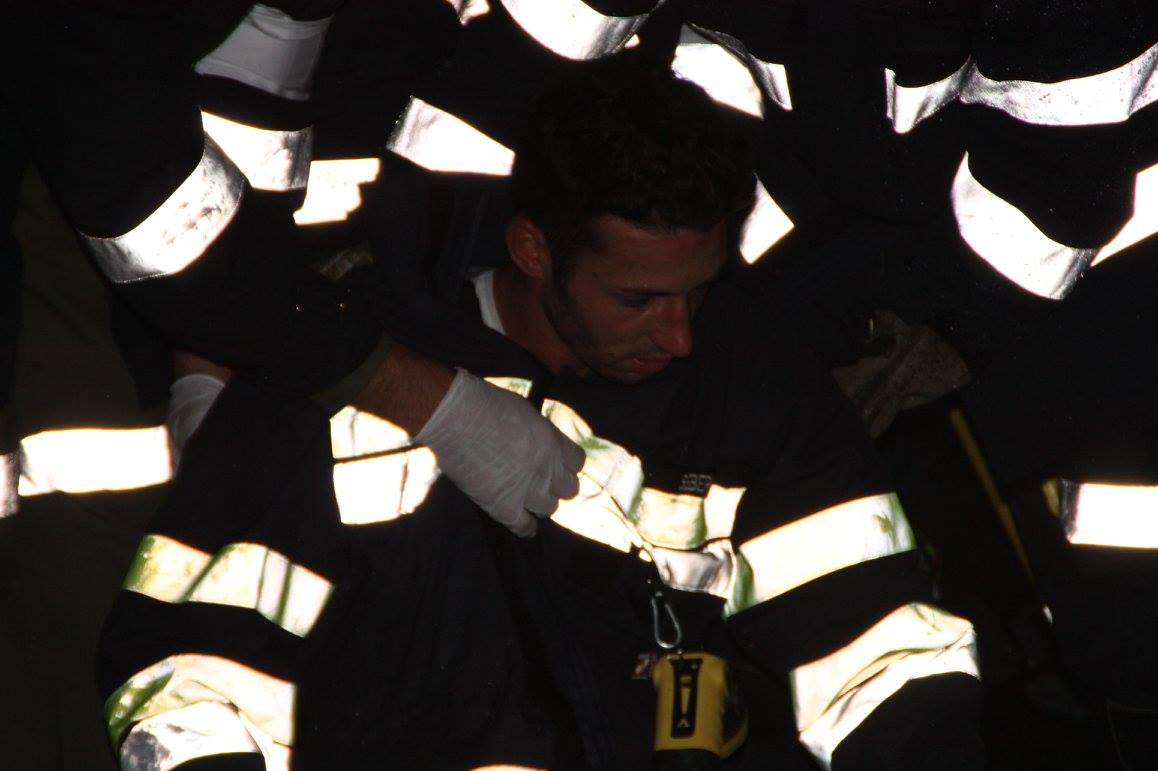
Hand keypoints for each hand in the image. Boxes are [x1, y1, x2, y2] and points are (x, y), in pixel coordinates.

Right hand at [416, 369, 583, 535]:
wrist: (455, 418)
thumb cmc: (485, 406)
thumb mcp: (525, 412)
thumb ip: (539, 435)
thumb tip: (540, 446)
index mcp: (553, 443)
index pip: (577, 463)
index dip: (566, 465)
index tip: (557, 465)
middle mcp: (546, 469)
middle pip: (568, 489)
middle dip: (557, 486)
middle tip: (542, 482)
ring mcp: (527, 491)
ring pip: (549, 509)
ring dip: (539, 504)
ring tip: (526, 498)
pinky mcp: (504, 507)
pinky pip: (524, 527)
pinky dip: (525, 527)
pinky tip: (523, 524)